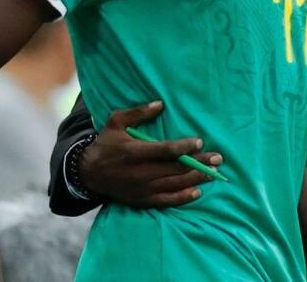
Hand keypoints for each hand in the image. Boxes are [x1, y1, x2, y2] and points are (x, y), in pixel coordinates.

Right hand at [81, 101, 221, 207]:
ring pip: (174, 184)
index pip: (165, 150)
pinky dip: (182, 197)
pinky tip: (197, 192)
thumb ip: (138, 113)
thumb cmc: (106, 144)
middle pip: (175, 168)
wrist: (89, 174)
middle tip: (218, 158)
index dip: (183, 147)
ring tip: (213, 173)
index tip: (199, 142)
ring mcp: (142, 188)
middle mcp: (140, 172)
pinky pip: (166, 200)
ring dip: (196, 178)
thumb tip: (160, 104)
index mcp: (135, 152)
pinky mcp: (142, 200)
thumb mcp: (115, 123)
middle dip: (199, 163)